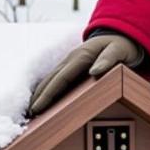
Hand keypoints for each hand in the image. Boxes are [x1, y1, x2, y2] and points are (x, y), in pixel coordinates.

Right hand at [28, 33, 142, 115]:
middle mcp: (71, 59)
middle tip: (28, 115)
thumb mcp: (119, 51)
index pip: (61, 79)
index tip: (37, 107)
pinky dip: (47, 89)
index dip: (48, 94)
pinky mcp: (71, 66)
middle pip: (51, 80)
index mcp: (81, 57)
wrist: (119, 34)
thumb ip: (108, 60)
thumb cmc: (121, 46)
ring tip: (30, 111)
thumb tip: (93, 72)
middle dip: (38, 97)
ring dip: (39, 94)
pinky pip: (56, 79)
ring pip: (51, 79)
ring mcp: (70, 62)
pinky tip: (41, 99)